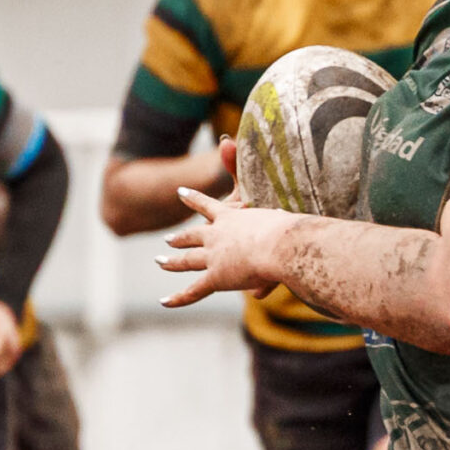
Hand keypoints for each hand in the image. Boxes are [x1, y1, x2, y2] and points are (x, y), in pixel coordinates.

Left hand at [167, 143, 294, 308]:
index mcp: (231, 216)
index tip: (180, 193)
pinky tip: (164, 301)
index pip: (207, 205)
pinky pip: (193, 290)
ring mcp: (213, 256)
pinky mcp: (216, 277)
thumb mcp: (277, 205)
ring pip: (187, 260)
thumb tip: (234, 147)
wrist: (283, 245)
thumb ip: (259, 182)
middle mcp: (216, 234)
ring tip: (160, 261)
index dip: (193, 199)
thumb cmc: (289, 227)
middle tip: (168, 239)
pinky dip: (178, 298)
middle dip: (181, 237)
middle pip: (193, 235)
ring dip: (173, 261)